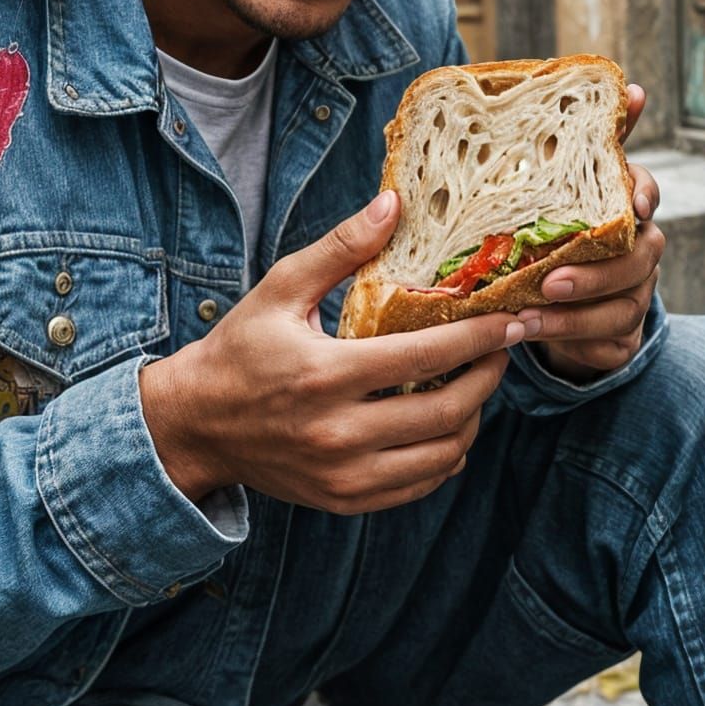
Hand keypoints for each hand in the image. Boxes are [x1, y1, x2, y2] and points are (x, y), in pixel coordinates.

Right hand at [139, 191, 528, 513]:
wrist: (194, 424)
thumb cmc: (238, 349)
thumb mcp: (281, 288)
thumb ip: (341, 249)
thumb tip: (393, 204)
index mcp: (325, 374)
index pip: (425, 358)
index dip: (478, 338)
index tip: (511, 320)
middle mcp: (338, 433)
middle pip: (446, 412)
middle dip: (488, 376)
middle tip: (503, 349)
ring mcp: (343, 474)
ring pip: (441, 456)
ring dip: (472, 418)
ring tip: (476, 382)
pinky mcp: (343, 501)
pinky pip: (418, 485)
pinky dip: (445, 457)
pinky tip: (448, 426)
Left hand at [530, 82, 663, 383]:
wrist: (554, 294)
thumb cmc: (550, 227)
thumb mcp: (547, 185)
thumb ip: (569, 142)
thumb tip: (622, 87)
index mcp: (621, 203)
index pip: (643, 187)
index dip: (642, 192)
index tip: (635, 203)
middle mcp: (638, 245)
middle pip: (638, 256)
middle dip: (595, 270)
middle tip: (549, 279)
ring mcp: (633, 290)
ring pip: (622, 303)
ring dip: (574, 312)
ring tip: (528, 314)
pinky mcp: (620, 331)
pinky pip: (607, 338)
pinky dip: (570, 337)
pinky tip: (533, 333)